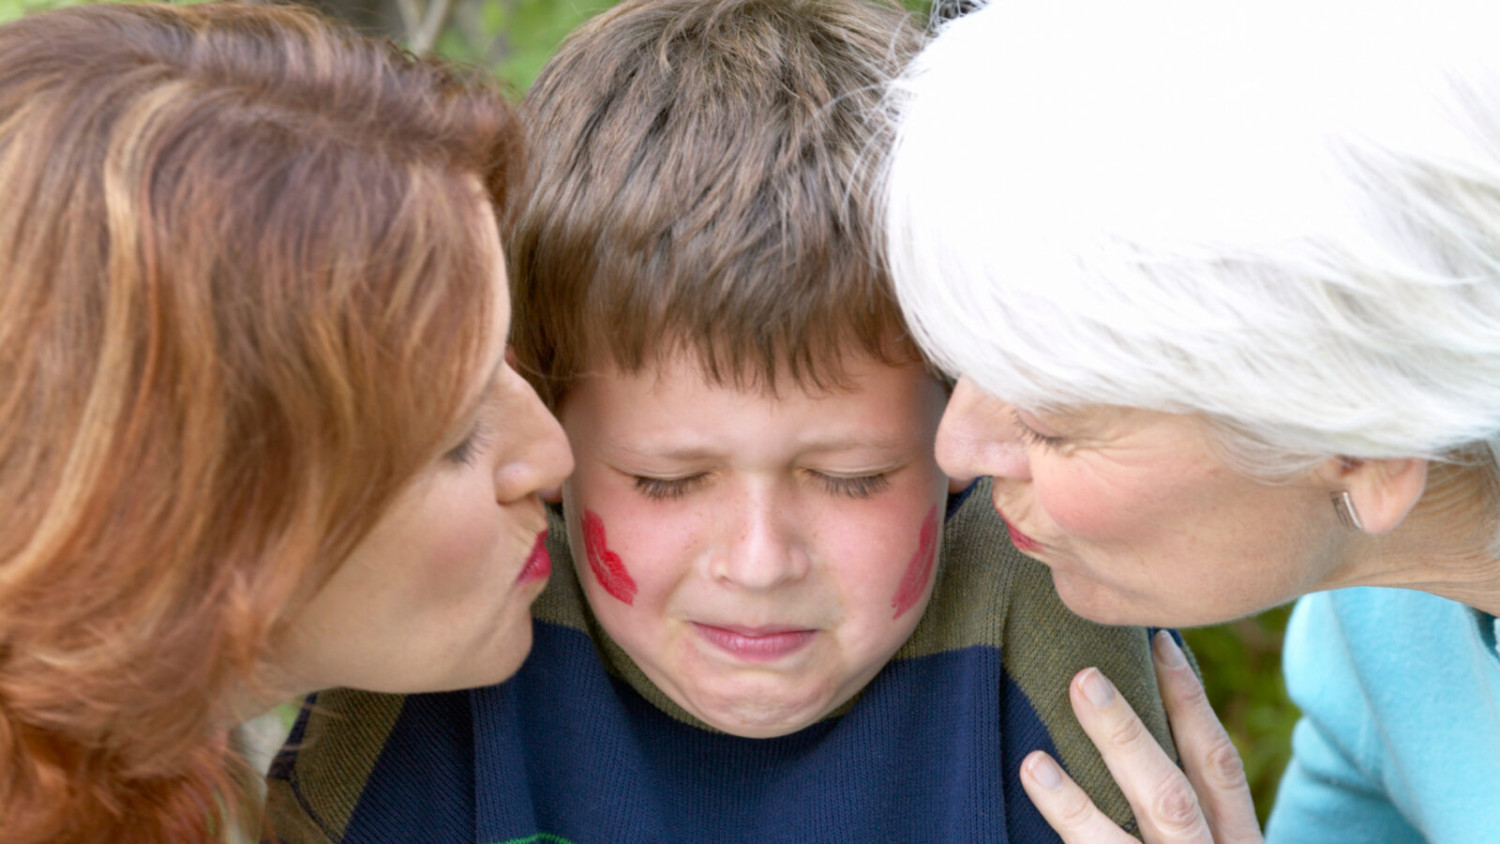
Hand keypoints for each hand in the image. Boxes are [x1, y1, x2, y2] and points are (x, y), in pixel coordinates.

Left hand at [1020, 631, 1263, 841]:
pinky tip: (1033, 776)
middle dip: (1129, 734)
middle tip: (1084, 679)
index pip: (1218, 763)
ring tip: (1037, 753)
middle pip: (1174, 793)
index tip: (1160, 643)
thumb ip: (1178, 804)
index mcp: (1236, 840)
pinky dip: (1067, 817)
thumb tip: (1128, 722)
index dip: (1190, 702)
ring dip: (1085, 789)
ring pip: (1138, 827)